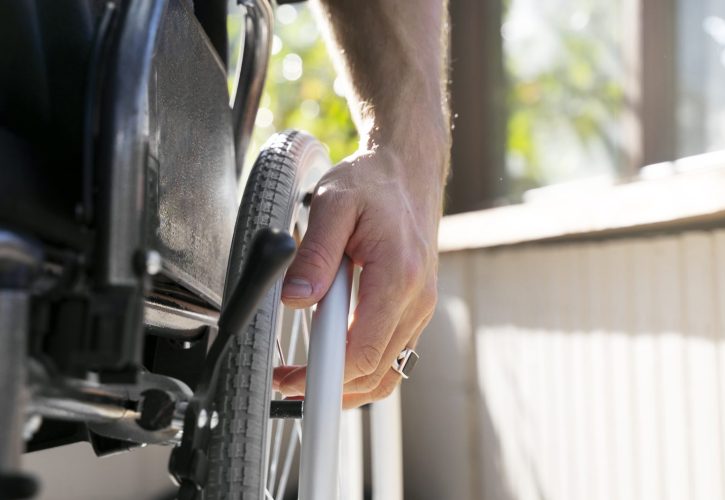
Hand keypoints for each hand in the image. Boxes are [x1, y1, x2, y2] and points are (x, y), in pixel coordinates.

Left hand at [272, 143, 444, 407]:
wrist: (409, 171)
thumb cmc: (372, 183)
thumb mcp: (333, 204)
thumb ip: (314, 253)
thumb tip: (295, 300)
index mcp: (398, 276)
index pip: (362, 351)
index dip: (323, 375)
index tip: (289, 379)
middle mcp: (417, 300)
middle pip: (376, 372)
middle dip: (329, 386)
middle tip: (285, 379)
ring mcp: (421, 308)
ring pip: (388, 373)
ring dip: (347, 385)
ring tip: (304, 375)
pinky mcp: (416, 311)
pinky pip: (393, 358)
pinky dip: (363, 370)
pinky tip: (332, 358)